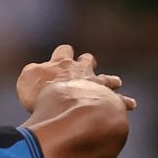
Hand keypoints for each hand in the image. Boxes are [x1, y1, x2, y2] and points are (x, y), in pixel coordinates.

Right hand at [17, 44, 134, 112]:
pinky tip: (130, 104)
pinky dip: (124, 102)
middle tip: (89, 64)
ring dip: (111, 80)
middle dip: (87, 63)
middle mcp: (81, 70)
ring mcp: (96, 85)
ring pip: (107, 79)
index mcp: (61, 63)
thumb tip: (34, 71)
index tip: (61, 56)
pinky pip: (119, 100)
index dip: (62, 54)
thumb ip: (30, 73)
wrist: (66, 106)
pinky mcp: (107, 100)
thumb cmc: (42, 94)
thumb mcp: (26, 80)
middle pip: (87, 61)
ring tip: (117, 82)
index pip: (63, 51)